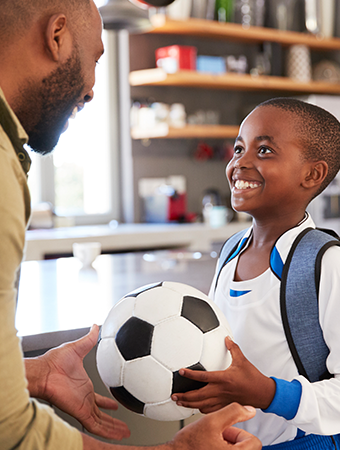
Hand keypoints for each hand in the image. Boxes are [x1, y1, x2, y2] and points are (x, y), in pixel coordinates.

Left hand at [25, 325, 129, 440]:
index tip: (115, 405)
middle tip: (124, 426)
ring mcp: (82, 407)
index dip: (106, 403)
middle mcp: (84, 399)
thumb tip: (95, 327)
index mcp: (84, 387)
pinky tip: (117, 434)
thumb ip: (88, 339)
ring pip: (101, 423)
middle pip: (101, 415)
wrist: (44, 371)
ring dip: (113, 428)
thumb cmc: (54, 361)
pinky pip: (96, 425)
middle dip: (112, 421)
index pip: (97, 399)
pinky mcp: (80, 412)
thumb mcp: (78, 347)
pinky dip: (107, 431)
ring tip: (125, 433)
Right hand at [171, 403, 261, 449]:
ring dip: (227, 444)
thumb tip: (250, 410)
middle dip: (232, 438)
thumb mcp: (211, 421)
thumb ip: (233, 412)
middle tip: (216, 436)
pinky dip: (221, 449)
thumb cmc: (189, 444)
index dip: (238, 432)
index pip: (254, 442)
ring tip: (211, 442)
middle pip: (247, 447)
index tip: (224, 431)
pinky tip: (209, 447)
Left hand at [172, 337, 275, 412]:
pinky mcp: (225, 406)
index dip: (190, 375)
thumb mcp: (242, 360)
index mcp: (223, 378)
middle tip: (173, 395)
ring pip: (202, 405)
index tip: (180, 372)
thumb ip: (233, 348)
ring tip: (179, 402)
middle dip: (184, 396)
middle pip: (198, 396)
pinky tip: (195, 407)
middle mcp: (220, 391)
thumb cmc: (253, 377)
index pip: (202, 377)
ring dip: (189, 404)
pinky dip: (200, 409)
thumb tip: (226, 338)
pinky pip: (210, 410)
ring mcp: (222, 400)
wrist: (263, 393)